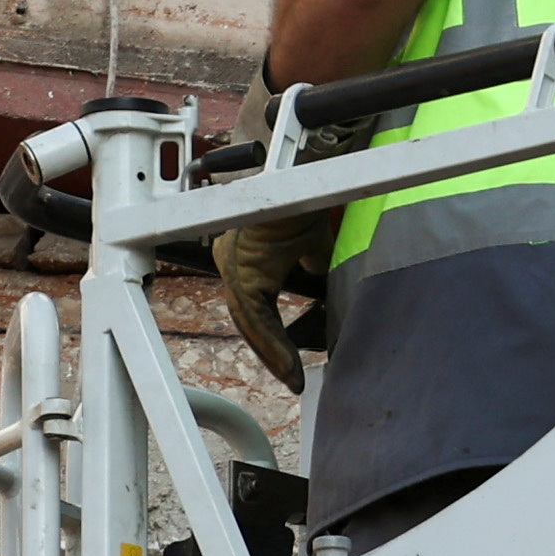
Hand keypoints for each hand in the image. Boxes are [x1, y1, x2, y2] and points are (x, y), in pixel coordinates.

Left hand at [214, 204, 329, 383]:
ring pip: (250, 323)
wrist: (304, 176)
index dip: (273, 339)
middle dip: (271, 352)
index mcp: (244, 257)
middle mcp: (231, 261)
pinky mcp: (242, 270)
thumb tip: (323, 287)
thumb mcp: (313, 244)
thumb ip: (314, 267)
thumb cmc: (306, 200)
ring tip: (293, 377)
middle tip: (292, 378)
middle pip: (249, 321)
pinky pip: (255, 317)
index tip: (292, 366)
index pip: (256, 309)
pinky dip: (273, 342)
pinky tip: (288, 363)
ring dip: (273, 353)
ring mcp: (233, 265)